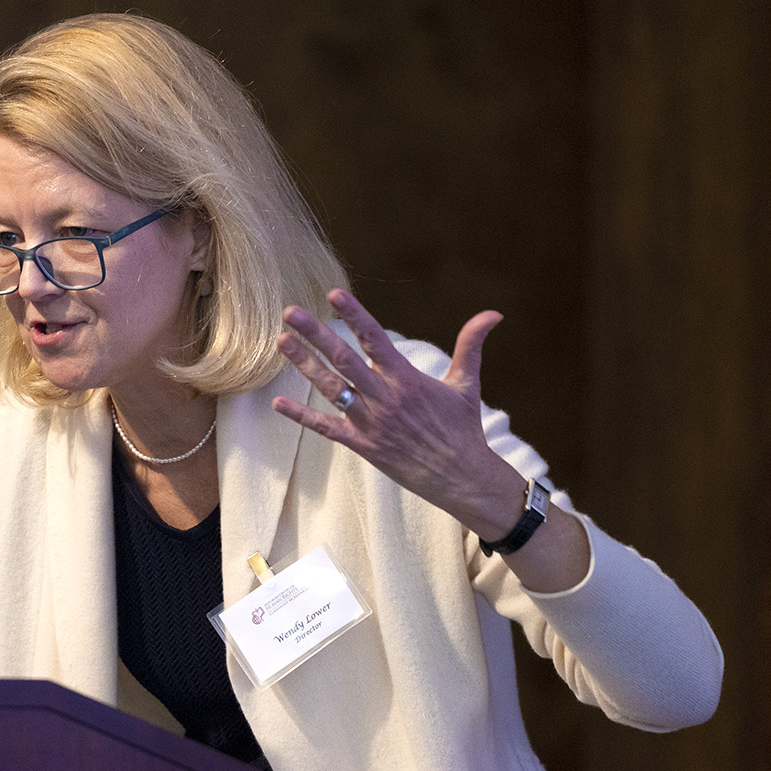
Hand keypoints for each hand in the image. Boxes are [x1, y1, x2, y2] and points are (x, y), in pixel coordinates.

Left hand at [271, 290, 526, 538]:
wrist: (462, 477)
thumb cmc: (463, 429)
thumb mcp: (467, 384)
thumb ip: (471, 346)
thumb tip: (493, 314)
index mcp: (407, 378)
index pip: (376, 338)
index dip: (355, 315)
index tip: (334, 293)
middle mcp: (385, 397)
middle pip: (345, 358)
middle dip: (316, 333)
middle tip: (290, 312)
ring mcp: (371, 422)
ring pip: (331, 388)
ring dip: (305, 365)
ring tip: (282, 342)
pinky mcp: (363, 446)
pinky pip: (327, 428)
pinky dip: (302, 416)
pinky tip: (278, 403)